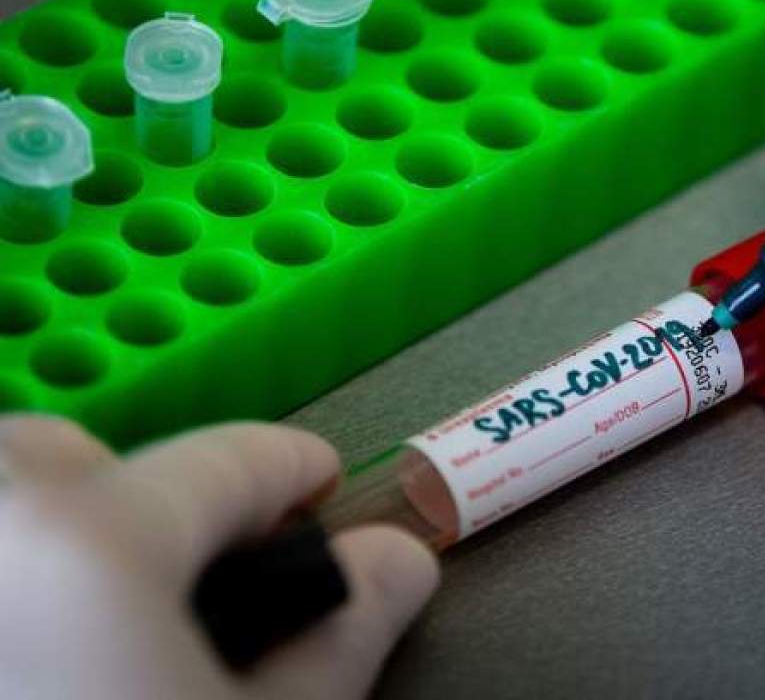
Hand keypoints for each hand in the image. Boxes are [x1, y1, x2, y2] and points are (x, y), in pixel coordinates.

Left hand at [0, 416, 438, 699]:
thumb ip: (342, 635)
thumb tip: (392, 565)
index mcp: (88, 550)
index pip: (222, 462)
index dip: (293, 468)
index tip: (319, 481)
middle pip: (67, 454)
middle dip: (143, 488)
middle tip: (203, 555)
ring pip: (6, 499)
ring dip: (61, 526)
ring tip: (120, 601)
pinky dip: (15, 577)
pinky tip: (43, 645)